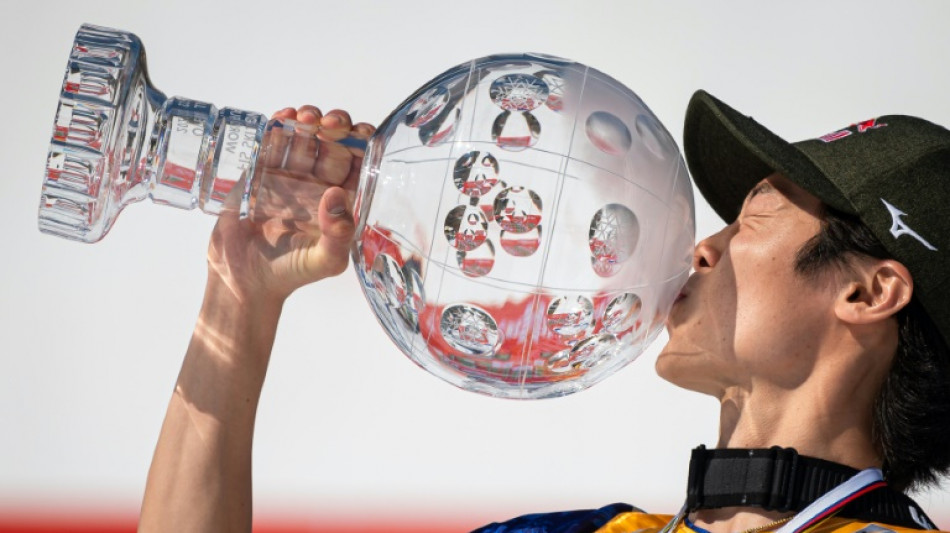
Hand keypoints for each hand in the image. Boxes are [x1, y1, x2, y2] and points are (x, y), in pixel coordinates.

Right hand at [206, 105, 375, 302]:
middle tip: (332, 123)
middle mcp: (317, 185)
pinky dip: (278, 125)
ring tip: (305, 117)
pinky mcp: (259, 172)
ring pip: (303, 137)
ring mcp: (288, 176)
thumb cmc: (290, 273)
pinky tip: (283, 117)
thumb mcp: (325, 261)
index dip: (364, 145)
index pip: (359, 165)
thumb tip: (336, 195)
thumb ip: (339, 235)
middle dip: (336, 126)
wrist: (243, 280)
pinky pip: (271, 141)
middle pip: (332, 144)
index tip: (362, 133)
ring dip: (308, 119)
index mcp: (340, 201)